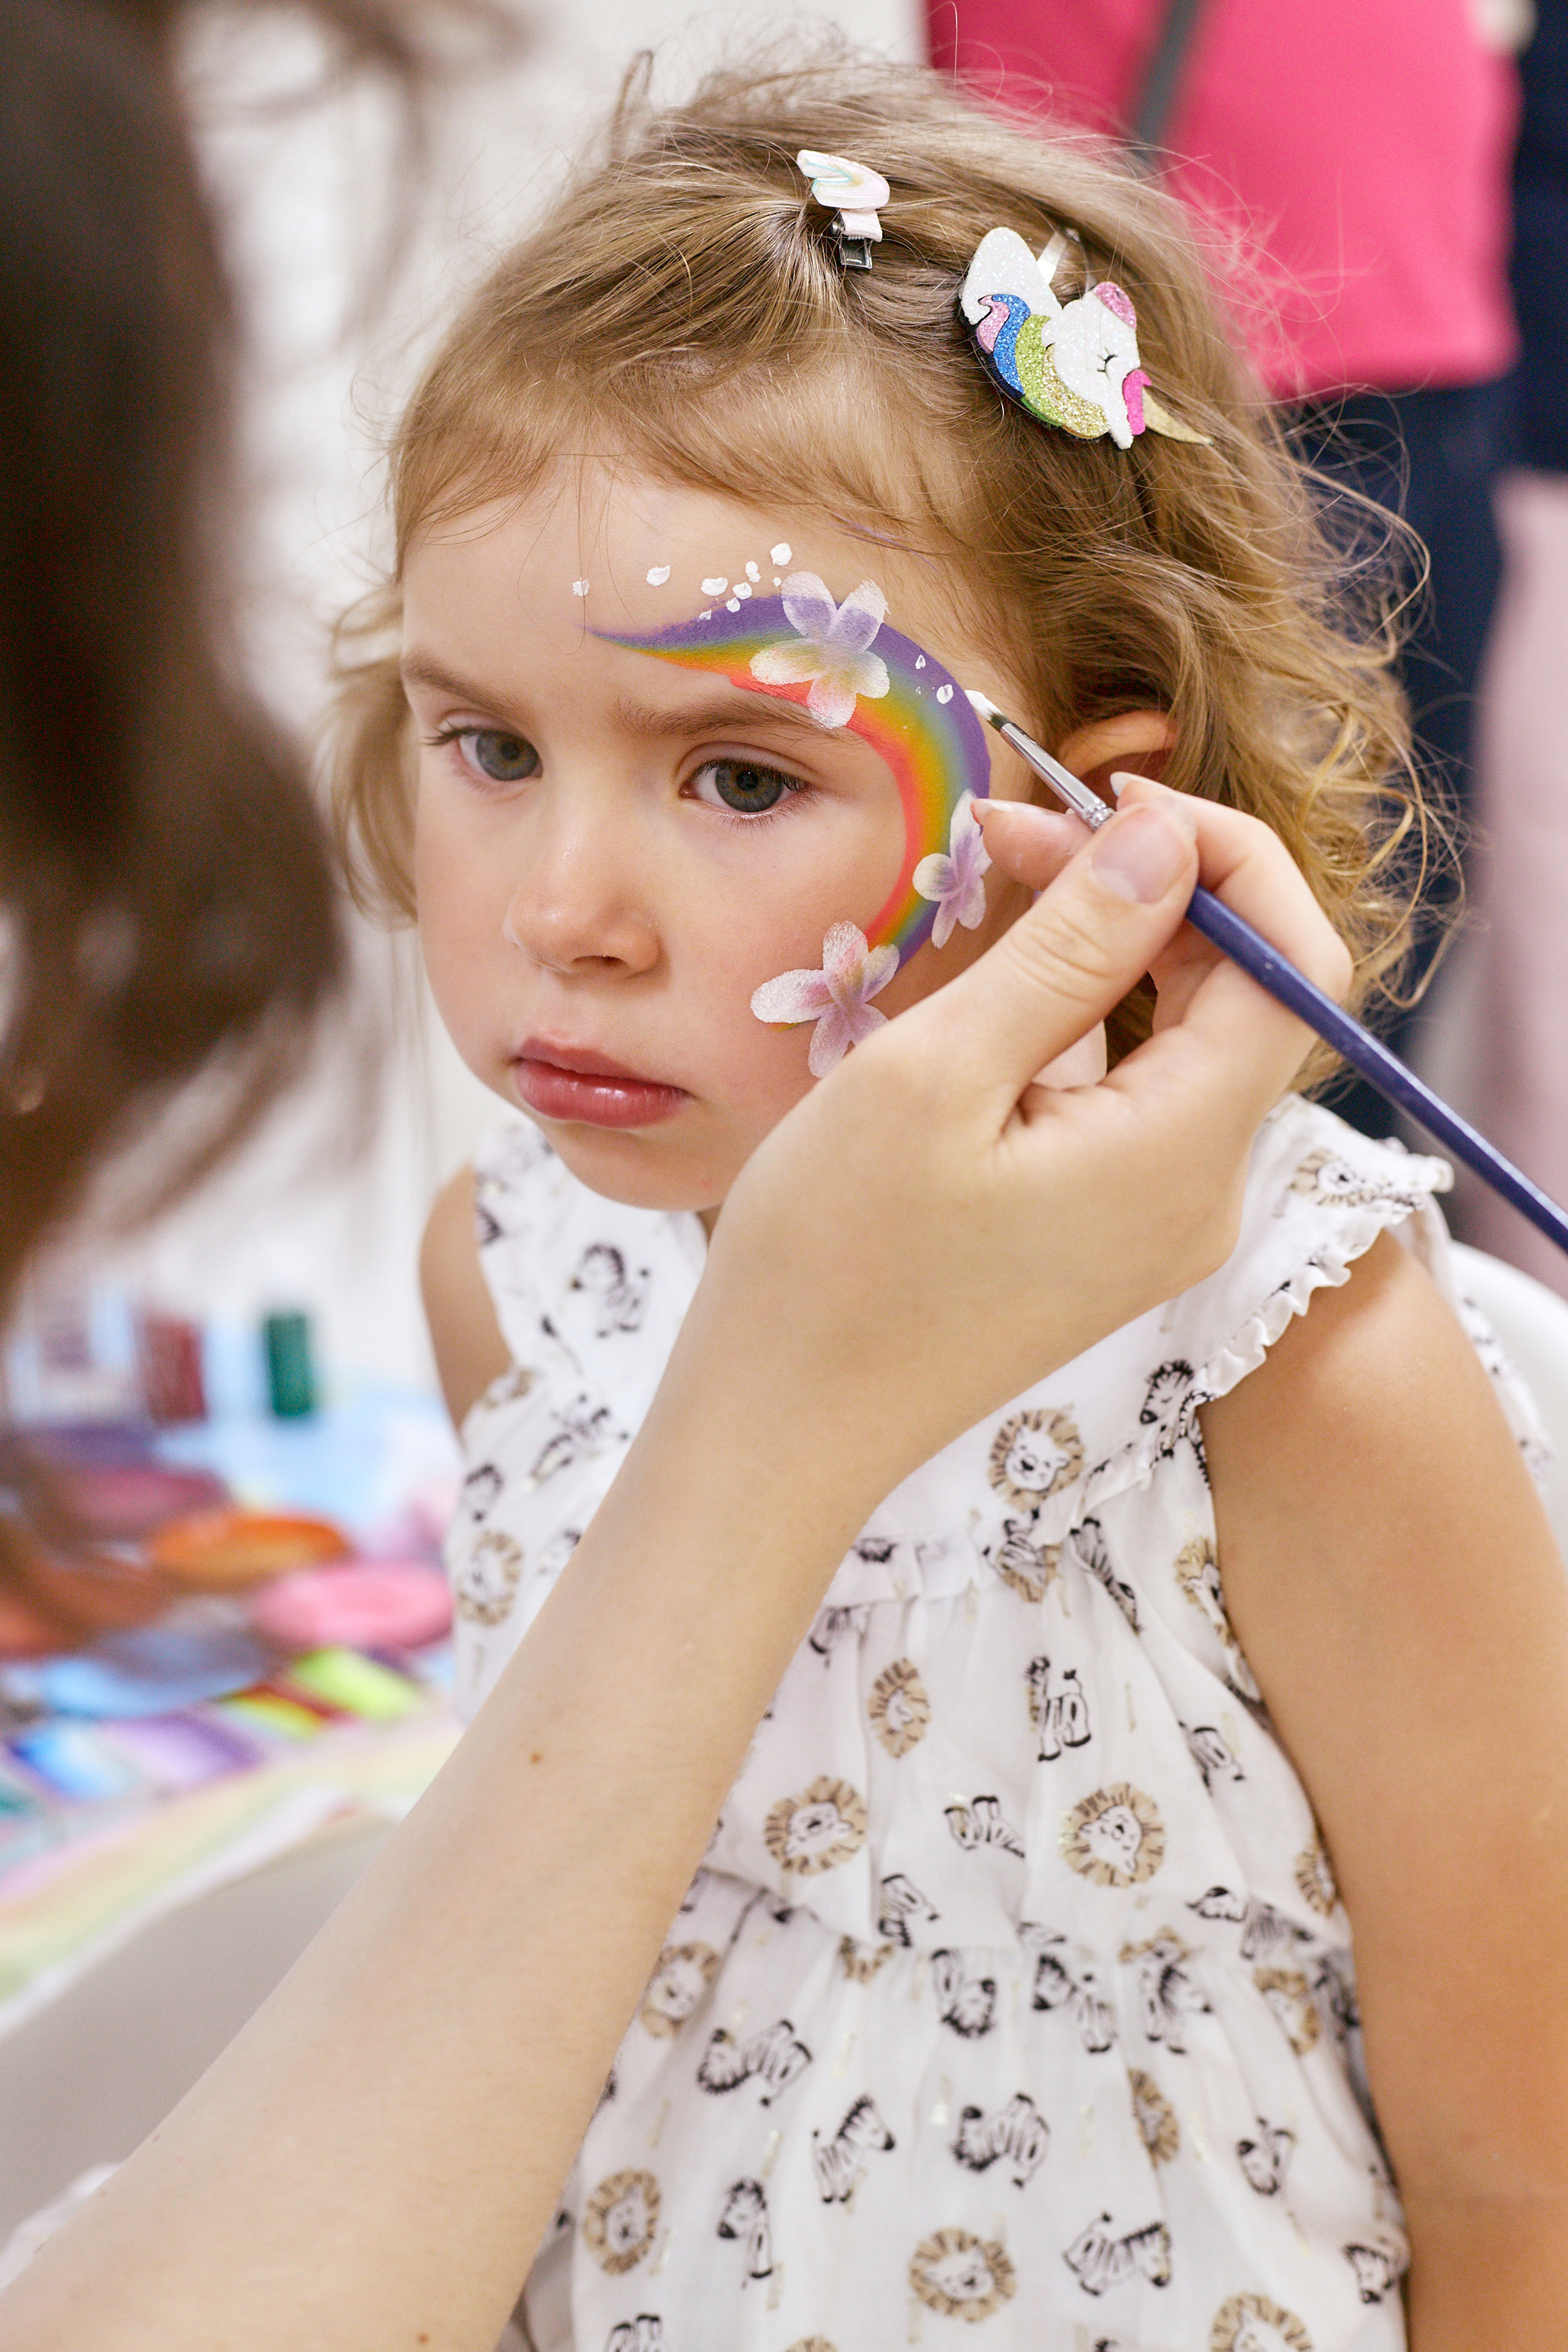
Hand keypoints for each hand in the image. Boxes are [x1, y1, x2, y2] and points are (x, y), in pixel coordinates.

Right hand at [677, 777, 1351, 1510]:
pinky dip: (1080, 1020)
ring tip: (990, 891)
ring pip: (1181, 1038)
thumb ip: (1069, 950)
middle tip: (1013, 837)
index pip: (1296, 968)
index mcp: (1181, 1155)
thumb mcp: (937, 1074)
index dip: (1227, 858)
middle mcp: (1202, 1194)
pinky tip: (990, 992)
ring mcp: (1159, 1222)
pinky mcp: (1108, 1234)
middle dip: (1151, 888)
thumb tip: (1166, 838)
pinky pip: (1132, 1095)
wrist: (780, 1429)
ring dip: (1107, 947)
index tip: (1111, 800)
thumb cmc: (831, 1261)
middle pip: (1243, 996)